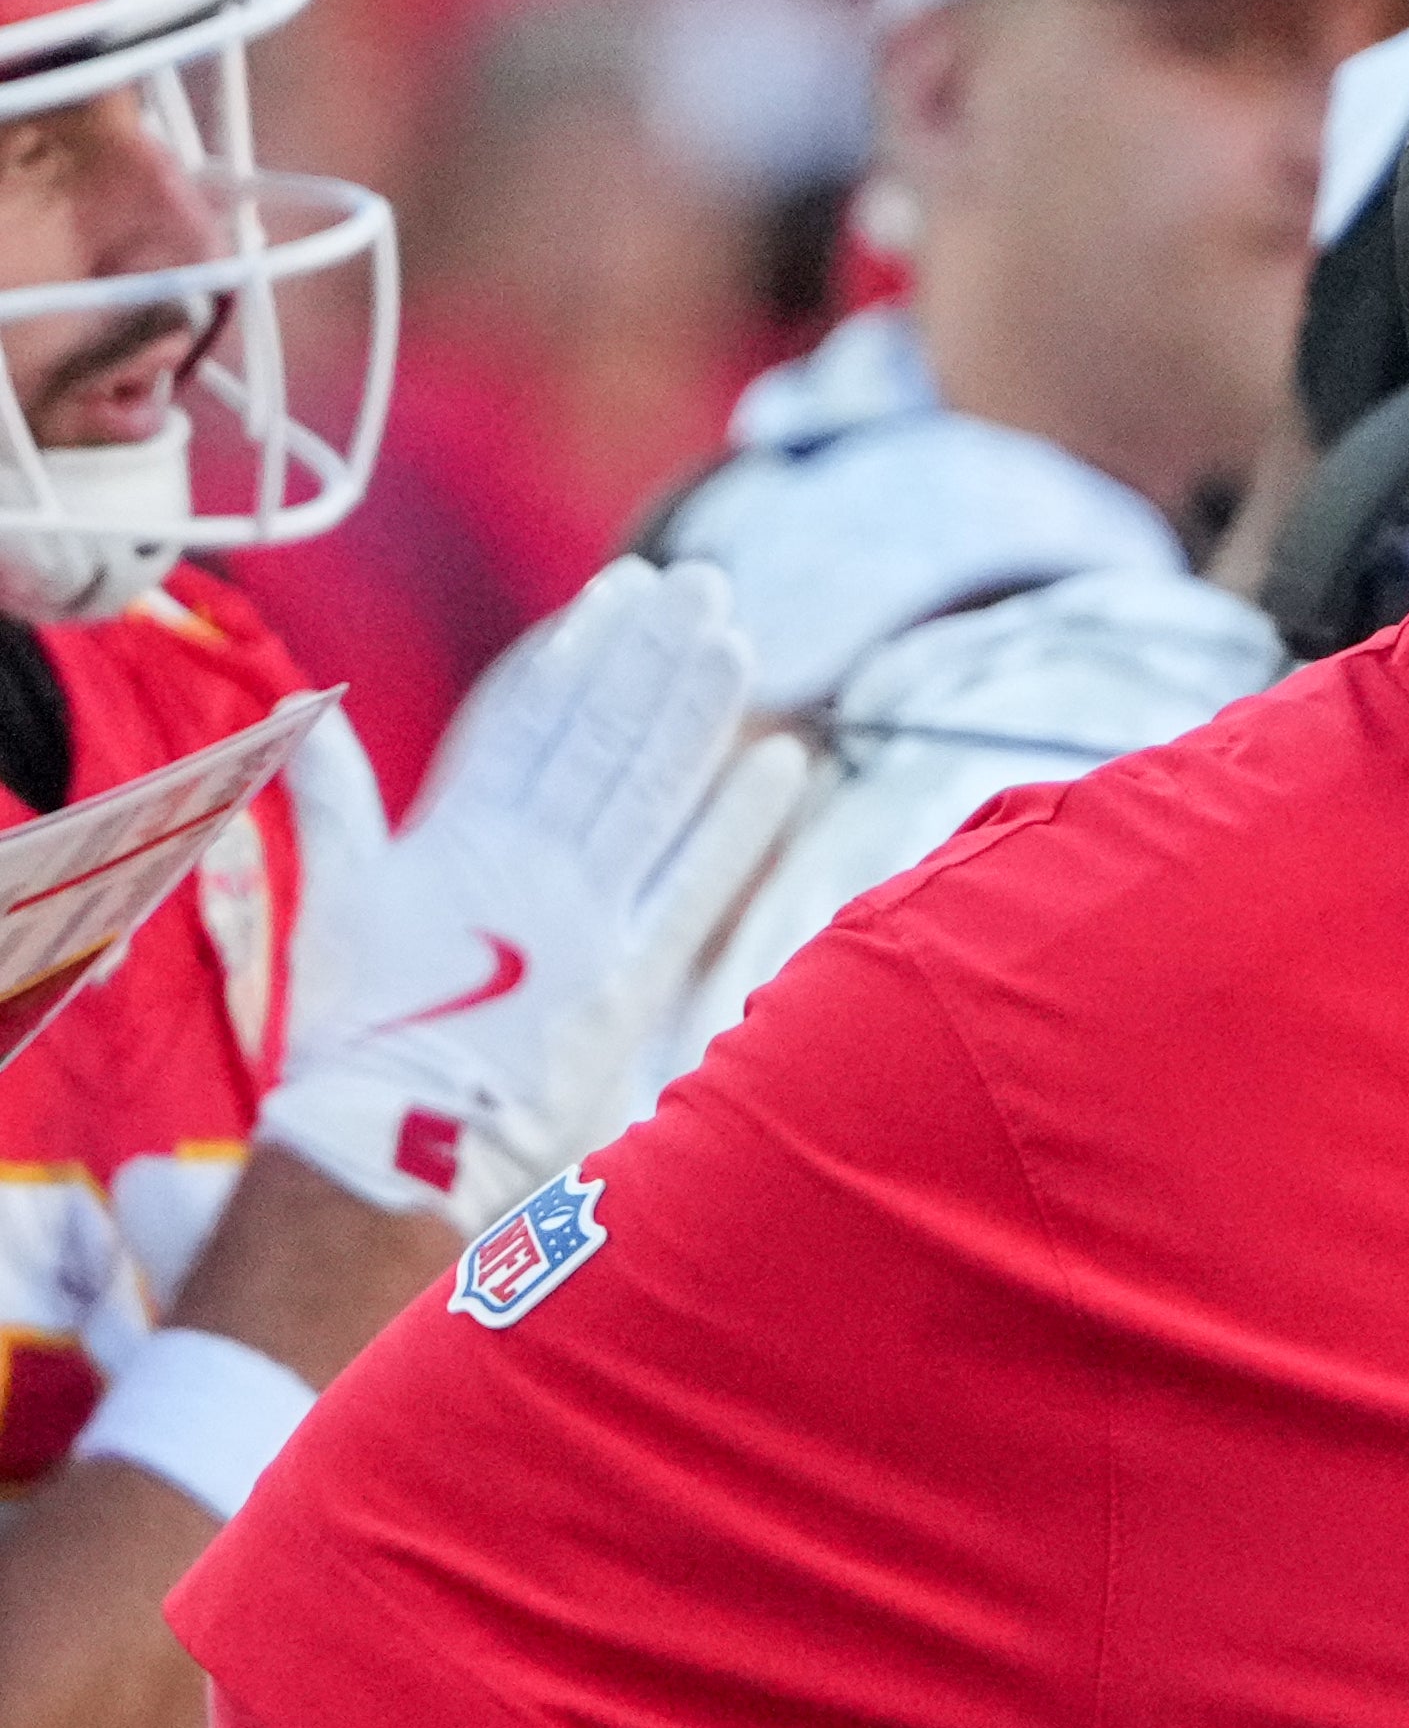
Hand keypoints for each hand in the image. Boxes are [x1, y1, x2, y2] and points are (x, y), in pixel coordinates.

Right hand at [258, 560, 805, 1232]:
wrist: (382, 1147)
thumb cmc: (354, 1033)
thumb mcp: (335, 900)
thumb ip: (335, 803)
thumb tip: (307, 717)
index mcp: (456, 837)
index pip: (528, 718)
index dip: (577, 649)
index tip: (620, 587)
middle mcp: (525, 865)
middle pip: (599, 737)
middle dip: (650, 654)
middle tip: (702, 580)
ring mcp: (582, 918)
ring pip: (647, 791)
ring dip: (694, 711)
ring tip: (736, 637)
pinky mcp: (629, 980)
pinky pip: (695, 886)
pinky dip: (739, 826)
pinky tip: (783, 764)